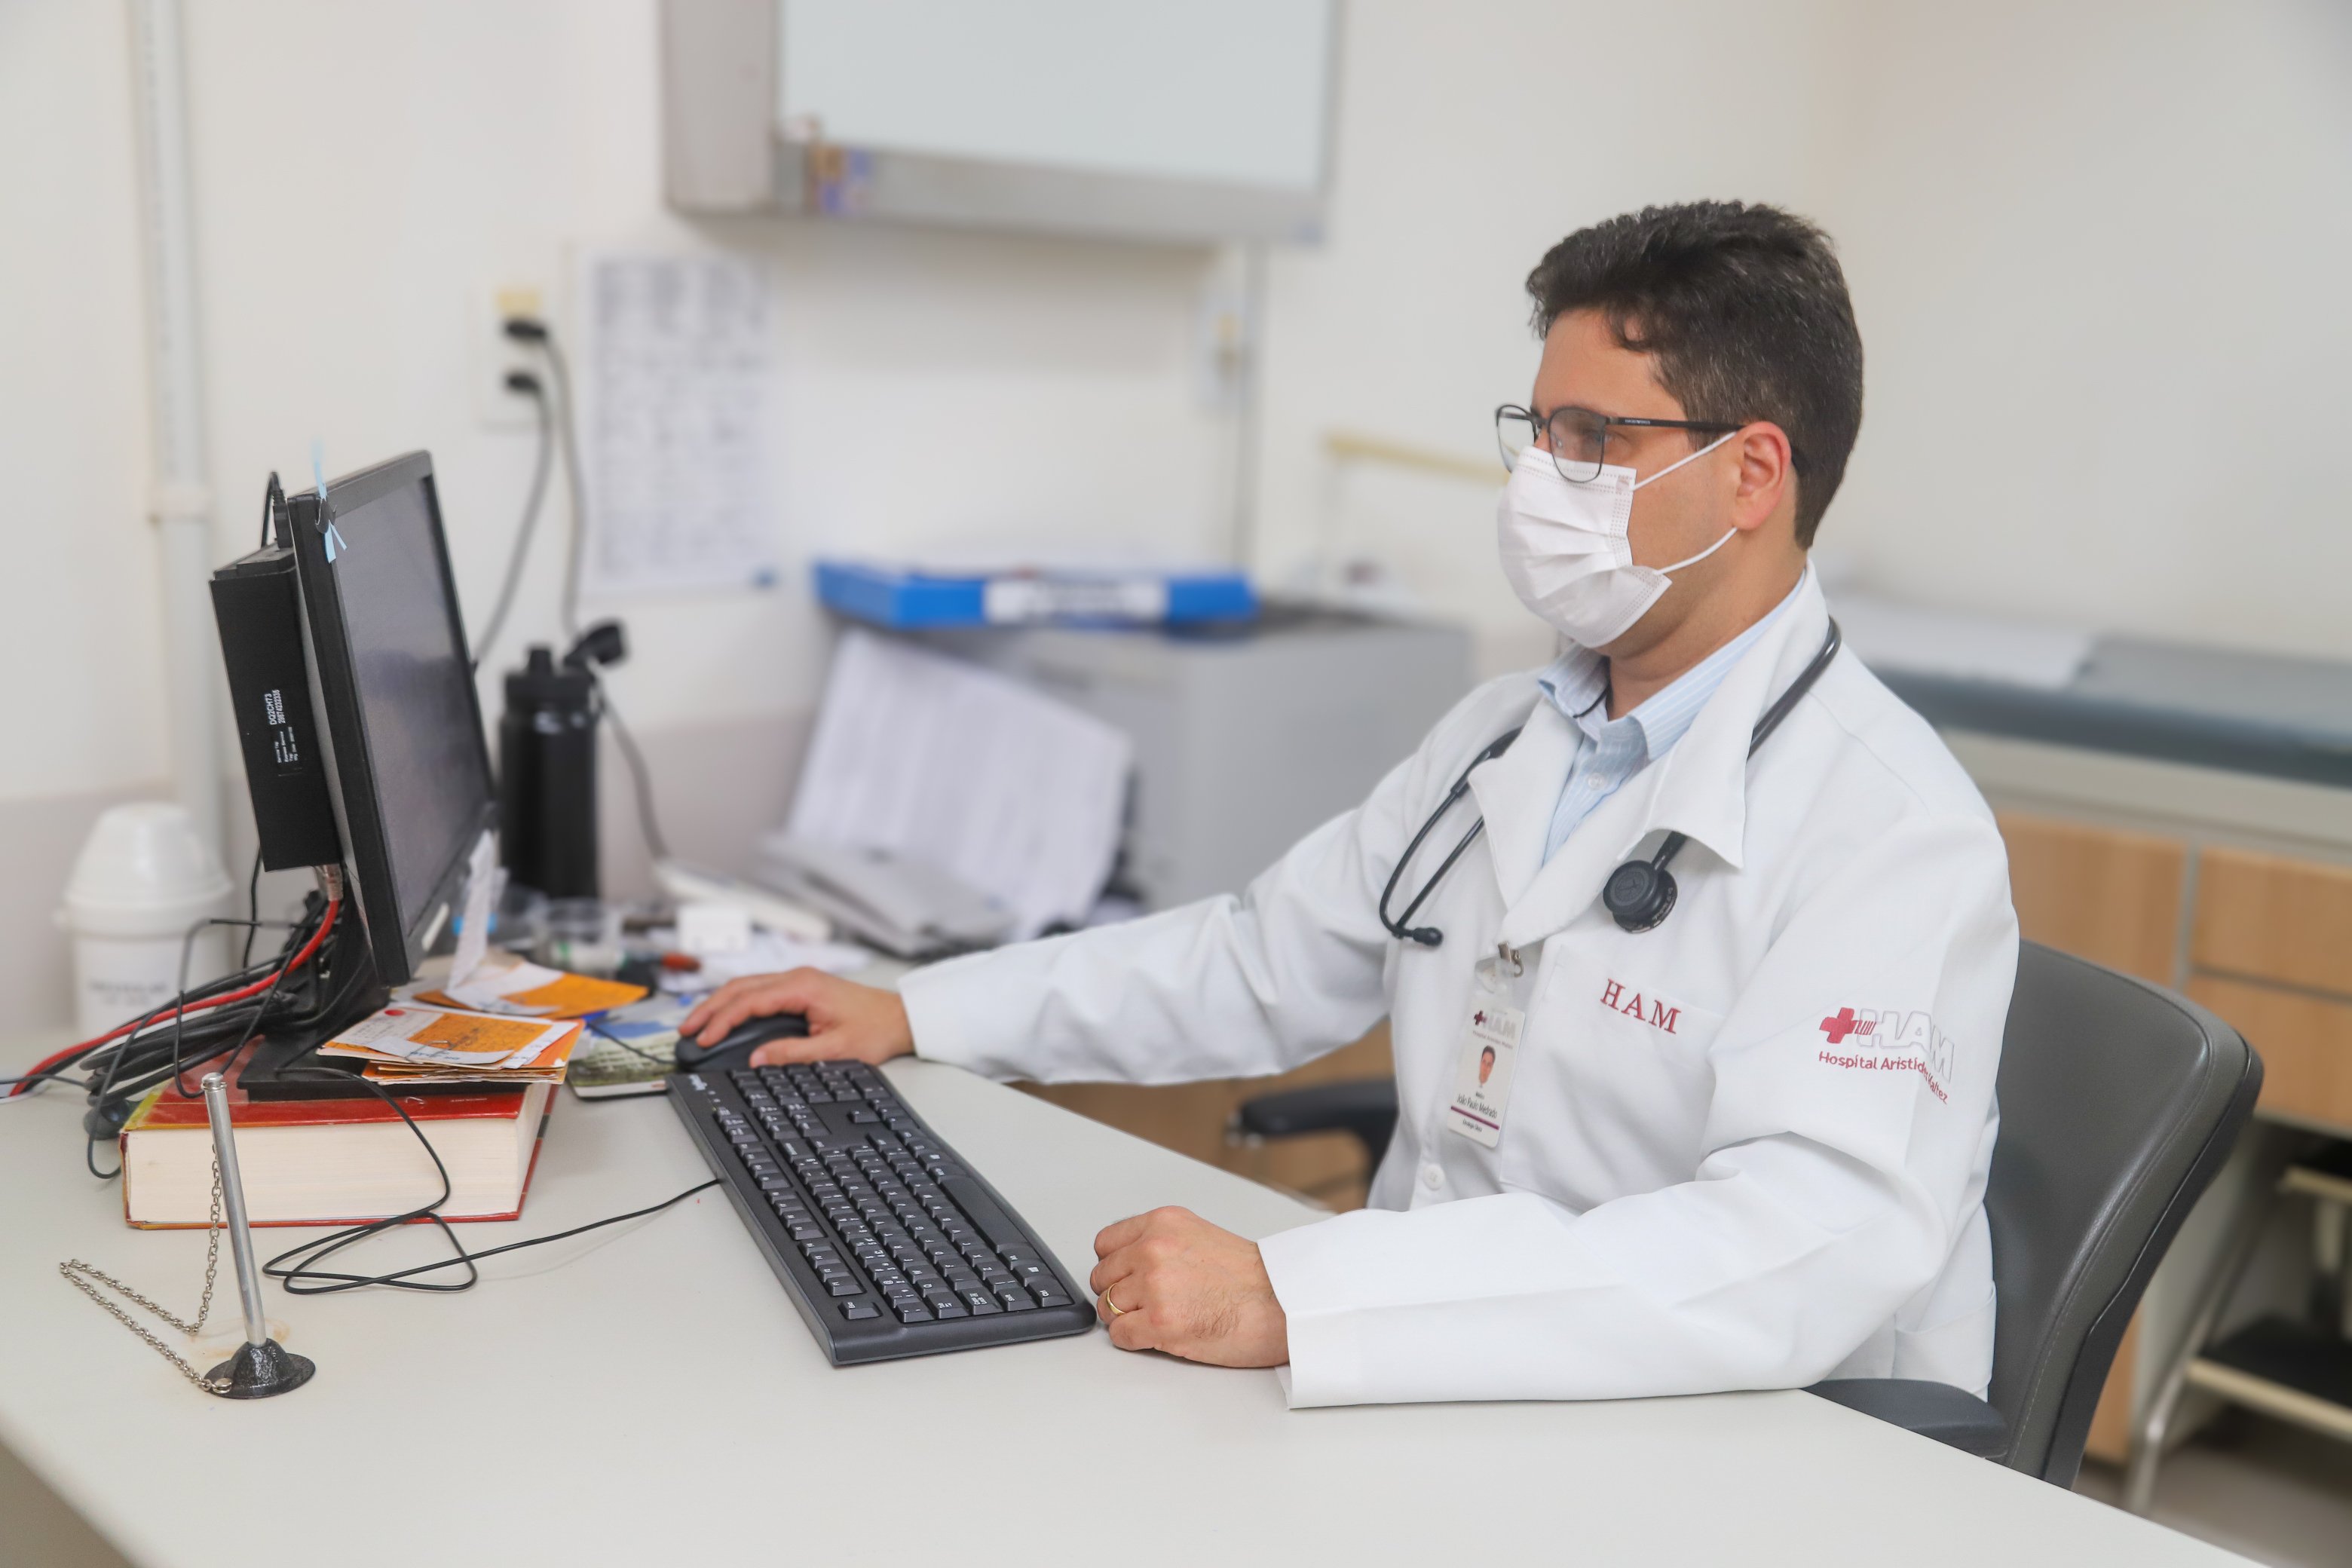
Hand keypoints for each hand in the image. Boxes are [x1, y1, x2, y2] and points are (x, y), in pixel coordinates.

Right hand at [678, 968, 913, 1067]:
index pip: (748, 1001)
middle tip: (686, 1029)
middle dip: (709, 1008)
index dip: (722, 1020)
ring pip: (746, 986)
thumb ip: (793, 1053)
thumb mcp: (835, 1049)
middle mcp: (796, 978)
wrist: (900, 1017)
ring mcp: (797, 980)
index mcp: (802, 987)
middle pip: (740, 987)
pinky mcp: (800, 988)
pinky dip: (736, 1002)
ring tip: (697, 1024)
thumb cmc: (875, 1028)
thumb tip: (757, 1058)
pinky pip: (759, 991)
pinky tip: (725, 1016)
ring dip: (719, 1003)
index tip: (704, 1038)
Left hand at [1089, 1207, 1287, 1367]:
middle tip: (1143, 1304)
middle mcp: (1153, 1249)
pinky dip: (1132, 1340)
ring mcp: (1153, 1286)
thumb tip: (1129, 1262)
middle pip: (1103, 1277)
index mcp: (1162, 1223)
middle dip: (1119, 1293)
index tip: (1126, 1277)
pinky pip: (1120, 1335)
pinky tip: (1155, 1336)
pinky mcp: (1158, 1322)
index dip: (1115, 1266)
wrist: (1282, 1304)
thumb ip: (1161, 1242)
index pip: (1105, 1244)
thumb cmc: (1252, 1278)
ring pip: (1108, 1307)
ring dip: (1125, 1318)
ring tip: (1155, 1320)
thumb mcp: (1199, 1236)